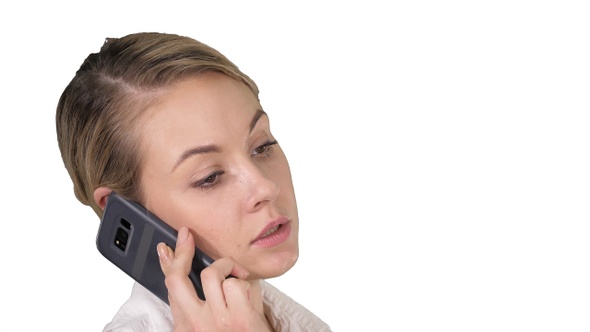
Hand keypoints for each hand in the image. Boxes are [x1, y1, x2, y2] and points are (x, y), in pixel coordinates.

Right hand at [157, 227, 271, 331]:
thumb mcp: (204, 327)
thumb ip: (195, 305)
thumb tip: (185, 272)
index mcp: (184, 328)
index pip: (170, 288)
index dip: (167, 263)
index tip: (166, 247)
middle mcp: (196, 325)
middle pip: (178, 278)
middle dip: (182, 252)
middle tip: (187, 237)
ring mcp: (218, 321)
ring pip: (211, 274)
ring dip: (225, 266)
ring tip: (235, 273)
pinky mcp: (241, 318)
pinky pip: (236, 283)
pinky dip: (244, 283)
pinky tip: (248, 295)